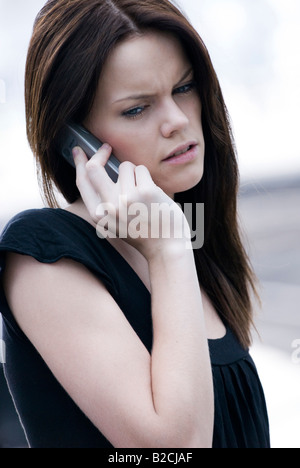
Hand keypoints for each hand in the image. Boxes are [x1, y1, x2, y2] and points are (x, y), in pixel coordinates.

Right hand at [73, 145, 190, 259]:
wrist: (166, 248)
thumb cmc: (143, 233)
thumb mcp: (115, 223)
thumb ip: (105, 202)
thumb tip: (96, 169)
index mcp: (99, 215)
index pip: (82, 183)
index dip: (79, 164)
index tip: (80, 151)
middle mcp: (110, 206)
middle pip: (94, 168)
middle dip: (100, 153)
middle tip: (107, 147)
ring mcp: (127, 198)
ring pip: (125, 166)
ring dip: (135, 173)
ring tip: (143, 192)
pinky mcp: (146, 191)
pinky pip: (142, 170)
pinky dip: (147, 177)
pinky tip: (153, 194)